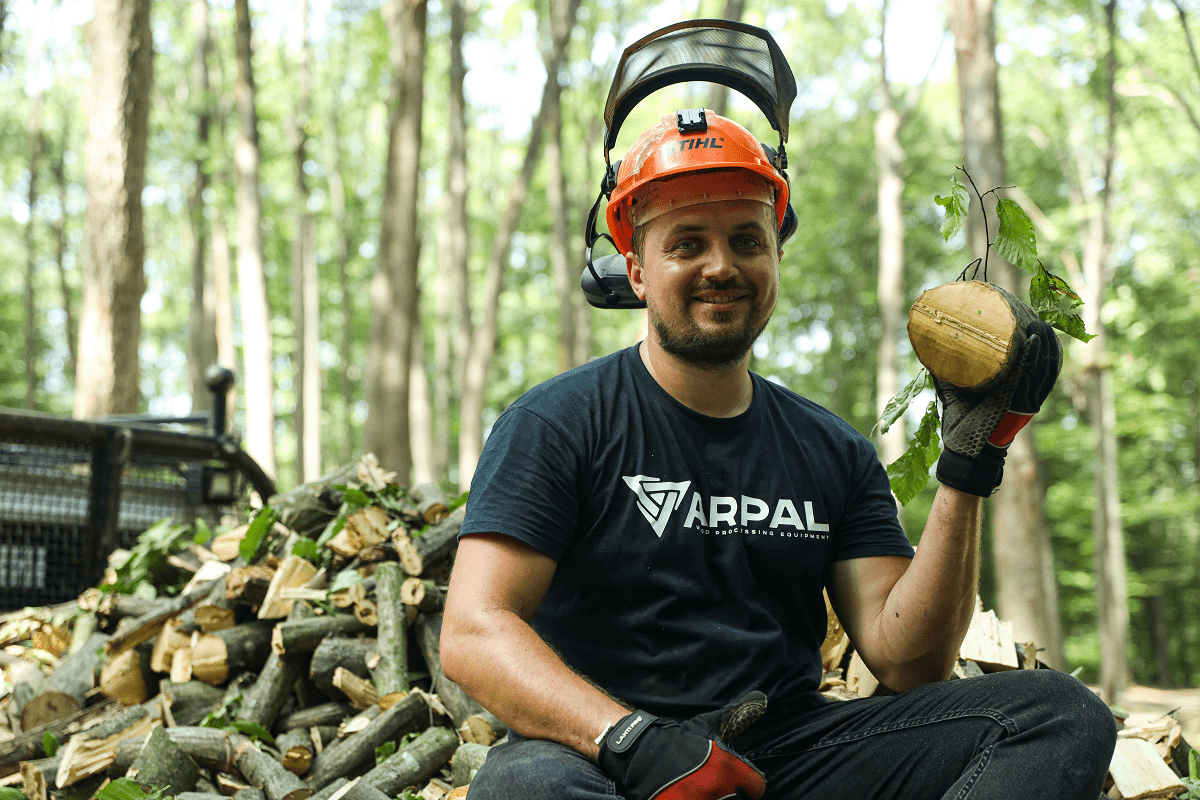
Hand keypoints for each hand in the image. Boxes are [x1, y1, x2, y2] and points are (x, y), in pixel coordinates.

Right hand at [598, 692, 766, 799]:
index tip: (739, 782)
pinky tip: (687, 795)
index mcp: (729, 769)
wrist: (641, 752)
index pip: (756, 787)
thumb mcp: (706, 725)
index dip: (748, 784)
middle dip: (730, 793)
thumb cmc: (676, 739)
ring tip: (700, 789)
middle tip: (714, 785)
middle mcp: (719, 790)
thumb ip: (734, 716)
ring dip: (714, 797)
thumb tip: (759, 698)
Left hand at [935, 320, 1062, 496]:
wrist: (962, 453)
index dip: (1044, 345)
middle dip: (1046, 338)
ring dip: (1043, 343)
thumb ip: (952, 373)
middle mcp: (1026, 398)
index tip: (1037, 322)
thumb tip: (931, 349)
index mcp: (1019, 395)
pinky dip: (1032, 358)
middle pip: (1045, 363)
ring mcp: (1022, 401)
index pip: (1040, 366)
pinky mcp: (1012, 403)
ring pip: (1040, 367)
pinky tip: (1034, 340)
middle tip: (1037, 316)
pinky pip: (1026, 377)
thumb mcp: (960, 393)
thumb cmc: (963, 425)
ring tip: (1038, 321)